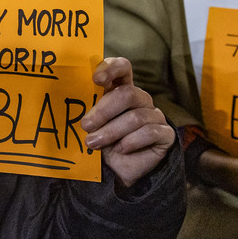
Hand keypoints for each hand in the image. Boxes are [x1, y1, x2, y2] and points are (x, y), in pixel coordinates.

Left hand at [82, 57, 174, 187]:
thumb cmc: (102, 141)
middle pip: (127, 94)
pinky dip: (130, 142)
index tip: (96, 79)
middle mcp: (140, 99)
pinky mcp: (166, 134)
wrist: (118, 171)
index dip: (111, 68)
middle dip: (104, 111)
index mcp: (121, 89)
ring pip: (135, 117)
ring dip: (111, 132)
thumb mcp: (92, 124)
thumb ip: (88, 109)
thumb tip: (72, 99)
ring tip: (94, 143)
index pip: (122, 67)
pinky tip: (120, 149)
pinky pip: (149, 132)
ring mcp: (155, 115)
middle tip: (86, 125)